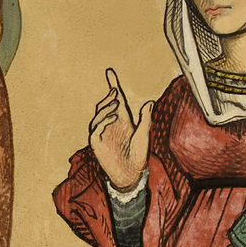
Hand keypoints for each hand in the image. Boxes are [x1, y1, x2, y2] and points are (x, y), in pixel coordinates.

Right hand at [90, 68, 151, 190]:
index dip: (113, 85)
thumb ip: (145, 118)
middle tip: (115, 91)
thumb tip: (149, 101)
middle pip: (106, 105)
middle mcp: (111, 124)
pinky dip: (102, 120)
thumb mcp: (144, 135)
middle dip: (109, 96)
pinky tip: (113, 117)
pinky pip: (95, 128)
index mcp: (122, 120)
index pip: (116, 100)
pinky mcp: (96, 142)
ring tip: (116, 103)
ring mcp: (102, 132)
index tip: (110, 72)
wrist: (131, 174)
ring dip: (106, 107)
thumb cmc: (139, 156)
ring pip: (98, 114)